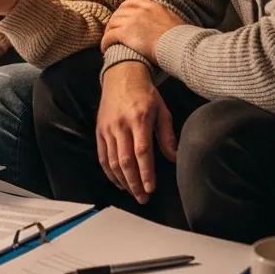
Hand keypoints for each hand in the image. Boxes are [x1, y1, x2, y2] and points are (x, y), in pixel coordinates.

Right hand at [96, 62, 176, 203]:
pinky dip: (109, 172)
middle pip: (125, 160)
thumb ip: (167, 135)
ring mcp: (108, 128)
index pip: (142, 151)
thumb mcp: (162, 110)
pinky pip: (102, 156)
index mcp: (139, 119)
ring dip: (123, 181)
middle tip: (143, 198)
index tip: (151, 188)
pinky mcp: (100, 130)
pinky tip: (119, 182)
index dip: (146, 172)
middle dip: (134, 183)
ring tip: (133, 193)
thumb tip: (174, 158)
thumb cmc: (145, 93)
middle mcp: (121, 125)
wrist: (121, 76)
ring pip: (112, 161)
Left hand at [100, 0, 185, 63]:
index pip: (132, 2)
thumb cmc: (182, 39)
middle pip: (119, 12)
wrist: (179, 46)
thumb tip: (170, 24)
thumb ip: (166, 19)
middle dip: (114, 21)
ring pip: (112, 24)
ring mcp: (131, 21)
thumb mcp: (174, 21)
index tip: (122, 17)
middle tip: (112, 30)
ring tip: (108, 41)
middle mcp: (140, 10)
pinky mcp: (125, 33)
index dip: (124, 10)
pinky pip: (109, 36)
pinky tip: (105, 49)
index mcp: (152, 5)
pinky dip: (105, 42)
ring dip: (108, 32)